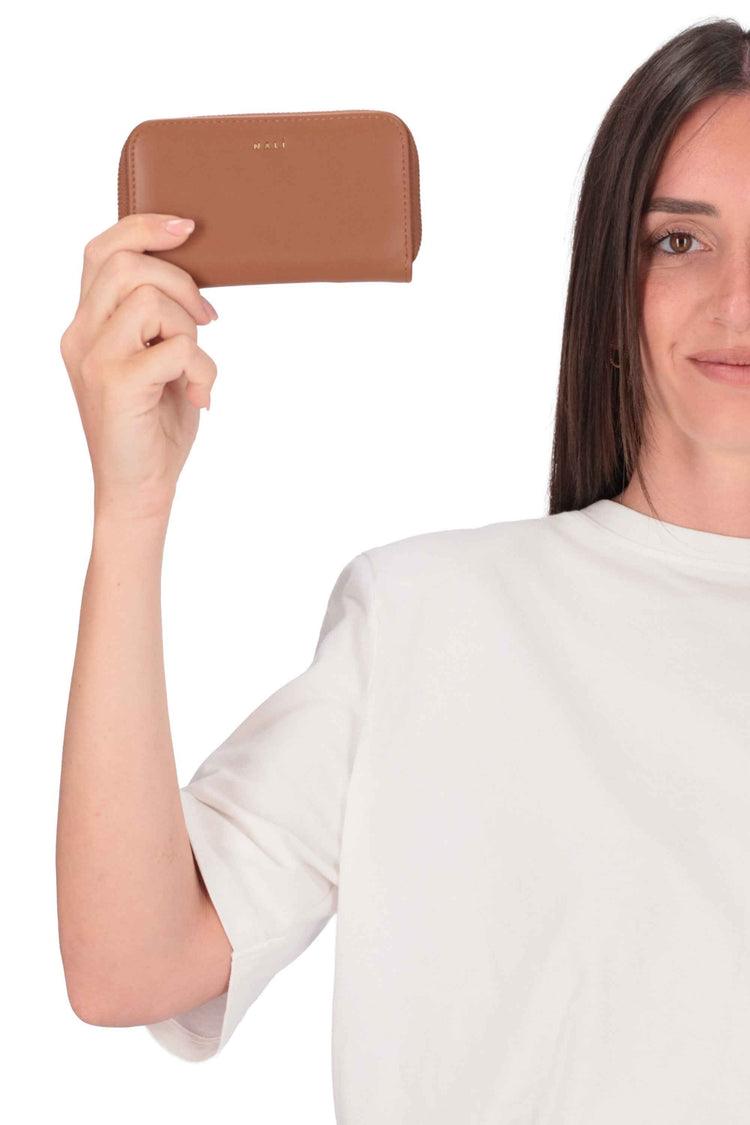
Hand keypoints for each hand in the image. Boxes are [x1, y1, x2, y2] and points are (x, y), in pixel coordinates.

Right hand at [60, 213, 218, 521]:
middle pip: (126, 263)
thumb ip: (159, 322)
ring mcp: (94, 358)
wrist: (138, 490)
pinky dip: (202, 368)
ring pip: (149, 298)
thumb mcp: (155, 362)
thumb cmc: (153, 428)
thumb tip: (195, 282)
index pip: (101, 250)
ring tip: (195, 368)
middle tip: (207, 321)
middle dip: (181, 281)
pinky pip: (175, 346)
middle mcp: (81, 335)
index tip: (187, 227)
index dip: (143, 227)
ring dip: (189, 329)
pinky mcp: (116, 383)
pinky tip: (200, 396)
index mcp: (86, 326)